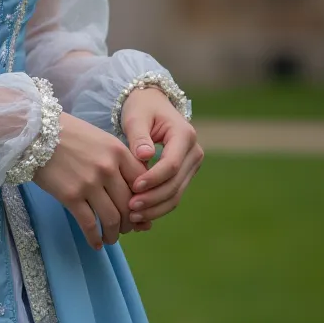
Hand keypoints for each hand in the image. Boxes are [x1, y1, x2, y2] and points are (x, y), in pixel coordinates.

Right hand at [32, 113, 142, 250]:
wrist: (35, 132)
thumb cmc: (68, 133)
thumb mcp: (100, 139)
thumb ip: (119, 161)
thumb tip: (137, 189)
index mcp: (119, 152)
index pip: (142, 184)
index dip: (144, 202)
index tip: (139, 211)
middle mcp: (108, 168)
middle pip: (129, 205)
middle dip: (130, 223)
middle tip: (126, 229)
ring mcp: (89, 183)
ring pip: (112, 218)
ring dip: (115, 234)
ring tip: (111, 238)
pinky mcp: (70, 196)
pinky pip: (89, 224)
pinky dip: (95, 238)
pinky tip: (96, 243)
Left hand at [121, 87, 203, 230]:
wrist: (152, 105)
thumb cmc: (142, 109)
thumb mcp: (136, 117)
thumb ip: (139, 136)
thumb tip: (144, 155)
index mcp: (184, 135)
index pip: (171, 164)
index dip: (153, 179)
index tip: (133, 187)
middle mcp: (194, 152)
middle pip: (175, 184)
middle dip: (153, 199)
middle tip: (129, 209)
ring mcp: (191, 165)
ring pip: (176, 194)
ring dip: (155, 208)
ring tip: (132, 216)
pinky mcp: (184, 175)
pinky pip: (172, 195)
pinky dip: (157, 207)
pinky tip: (139, 215)